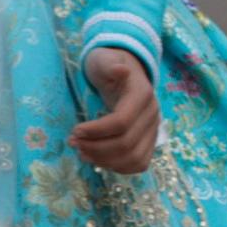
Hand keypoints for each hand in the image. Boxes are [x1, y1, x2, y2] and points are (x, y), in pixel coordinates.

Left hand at [71, 47, 159, 173]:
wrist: (125, 70)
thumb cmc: (109, 66)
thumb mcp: (105, 59)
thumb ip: (110, 64)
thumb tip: (121, 71)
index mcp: (142, 94)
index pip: (122, 122)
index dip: (96, 131)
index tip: (74, 130)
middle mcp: (152, 114)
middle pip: (126, 144)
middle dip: (95, 148)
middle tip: (73, 143)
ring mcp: (153, 129)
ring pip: (133, 158)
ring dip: (105, 161)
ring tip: (83, 153)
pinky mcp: (149, 141)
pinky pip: (139, 163)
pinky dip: (118, 167)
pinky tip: (98, 159)